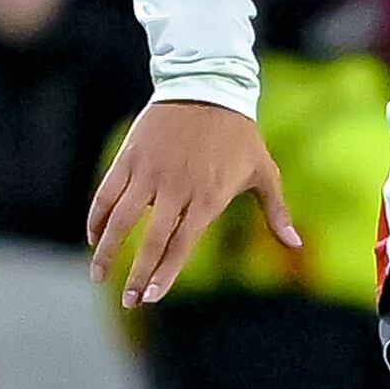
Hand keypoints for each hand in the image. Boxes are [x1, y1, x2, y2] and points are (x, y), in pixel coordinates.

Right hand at [85, 99, 298, 307]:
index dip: (166, 272)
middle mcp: (176, 189)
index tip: (152, 296)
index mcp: (207, 198)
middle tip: (128, 301)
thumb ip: (275, 211)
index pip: (182, 245)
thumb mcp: (264, 171)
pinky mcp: (130, 158)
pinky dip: (96, 217)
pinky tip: (93, 237)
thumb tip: (296, 245)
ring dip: (106, 251)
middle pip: (151, 240)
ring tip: (98, 276)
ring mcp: (149, 173)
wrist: (207, 87)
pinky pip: (106, 193)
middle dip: (137, 274)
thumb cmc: (240, 134)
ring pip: (120, 219)